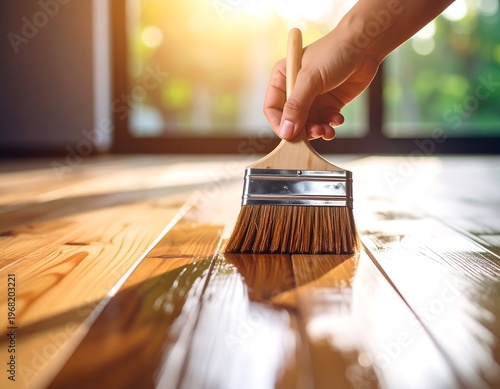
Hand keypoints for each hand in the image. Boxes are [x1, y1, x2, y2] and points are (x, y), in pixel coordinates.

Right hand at [264, 30, 379, 139]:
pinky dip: (330, 124)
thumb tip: (286, 132)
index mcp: (283, 78)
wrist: (364, 45)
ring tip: (327, 131)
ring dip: (318, 130)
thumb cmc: (333, 53)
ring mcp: (313, 98)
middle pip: (292, 120)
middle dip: (303, 129)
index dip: (279, 124)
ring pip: (309, 124)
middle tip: (315, 132)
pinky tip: (338, 119)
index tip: (289, 136)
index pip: (272, 108)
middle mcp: (296, 90)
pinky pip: (325, 121)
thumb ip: (296, 107)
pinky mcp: (330, 103)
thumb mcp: (310, 79)